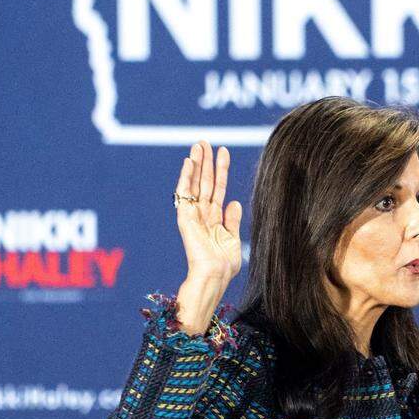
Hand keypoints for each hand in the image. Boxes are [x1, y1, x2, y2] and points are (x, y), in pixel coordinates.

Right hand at [174, 140, 242, 286]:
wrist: (214, 276)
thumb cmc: (224, 264)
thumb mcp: (233, 238)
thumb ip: (232, 220)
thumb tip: (234, 202)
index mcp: (215, 218)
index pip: (217, 188)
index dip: (220, 170)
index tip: (223, 151)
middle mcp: (203, 214)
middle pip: (204, 182)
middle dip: (205, 162)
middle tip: (205, 141)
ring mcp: (193, 215)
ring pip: (195, 183)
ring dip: (196, 164)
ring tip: (198, 145)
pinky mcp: (185, 217)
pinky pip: (184, 193)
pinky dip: (186, 177)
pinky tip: (189, 162)